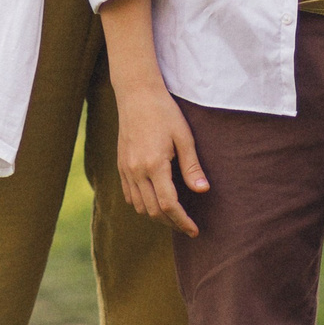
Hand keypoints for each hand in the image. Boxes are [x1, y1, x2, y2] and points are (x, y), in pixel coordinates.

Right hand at [114, 79, 206, 235]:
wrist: (137, 95)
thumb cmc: (164, 112)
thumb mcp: (184, 137)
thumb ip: (192, 166)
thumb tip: (203, 190)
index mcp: (154, 165)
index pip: (169, 205)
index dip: (182, 221)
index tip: (194, 230)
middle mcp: (136, 170)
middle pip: (153, 210)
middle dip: (171, 222)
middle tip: (187, 226)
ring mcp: (125, 169)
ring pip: (139, 206)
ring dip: (156, 216)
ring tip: (173, 216)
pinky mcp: (120, 165)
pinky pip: (129, 195)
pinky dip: (141, 205)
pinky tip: (154, 202)